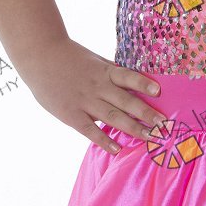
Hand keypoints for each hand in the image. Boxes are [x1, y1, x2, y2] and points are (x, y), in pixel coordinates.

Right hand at [18, 37, 167, 155]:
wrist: (40, 57)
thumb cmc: (68, 57)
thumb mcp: (94, 60)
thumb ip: (110, 71)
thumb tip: (132, 80)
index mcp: (105, 71)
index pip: (129, 77)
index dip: (144, 84)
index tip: (160, 92)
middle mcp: (98, 87)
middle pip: (126, 101)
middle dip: (147, 113)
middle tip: (164, 125)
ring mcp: (85, 101)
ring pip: (113, 117)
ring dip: (133, 128)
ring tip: (150, 138)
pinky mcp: (71, 115)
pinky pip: (90, 130)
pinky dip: (104, 140)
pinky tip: (117, 148)